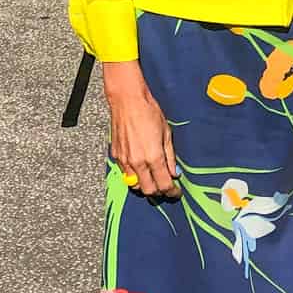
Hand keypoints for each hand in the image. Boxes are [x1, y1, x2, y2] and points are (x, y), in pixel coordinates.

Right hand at [103, 61, 179, 198]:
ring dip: (145, 185)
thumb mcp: (166, 133)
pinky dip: (134, 175)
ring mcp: (125, 160)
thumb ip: (170, 156)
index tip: (176, 192)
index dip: (172, 192)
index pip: (164, 185)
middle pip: (149, 190)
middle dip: (159, 192)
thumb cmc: (148, 112)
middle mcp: (138, 162)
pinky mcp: (116, 156)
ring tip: (153, 177)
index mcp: (153, 157)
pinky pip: (125, 173)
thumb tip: (174, 172)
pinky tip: (141, 167)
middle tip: (166, 186)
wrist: (127, 101)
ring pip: (135, 185)